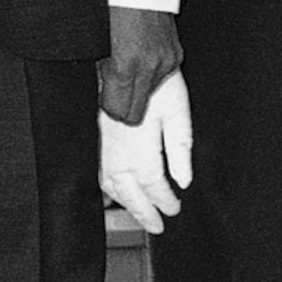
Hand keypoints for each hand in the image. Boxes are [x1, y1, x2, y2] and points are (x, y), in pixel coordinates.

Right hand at [99, 71, 194, 233]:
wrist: (132, 55)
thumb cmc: (159, 80)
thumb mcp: (180, 112)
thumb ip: (180, 150)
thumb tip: (183, 181)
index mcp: (140, 146)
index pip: (153, 184)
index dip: (164, 201)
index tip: (175, 209)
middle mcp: (117, 149)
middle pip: (130, 192)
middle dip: (144, 212)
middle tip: (157, 227)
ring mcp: (104, 143)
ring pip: (112, 184)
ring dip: (125, 203)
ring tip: (140, 215)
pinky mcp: (98, 135)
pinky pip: (100, 171)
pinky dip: (109, 188)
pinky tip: (117, 192)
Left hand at [100, 4, 181, 124]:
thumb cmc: (113, 10)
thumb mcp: (98, 45)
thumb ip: (102, 74)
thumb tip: (106, 92)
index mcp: (124, 66)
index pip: (118, 110)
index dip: (109, 106)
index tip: (105, 97)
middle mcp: (148, 68)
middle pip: (135, 113)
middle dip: (123, 106)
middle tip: (114, 91)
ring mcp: (165, 62)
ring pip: (149, 95)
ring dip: (138, 85)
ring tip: (129, 63)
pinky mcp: (176, 56)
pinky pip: (161, 77)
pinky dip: (150, 71)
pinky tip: (143, 53)